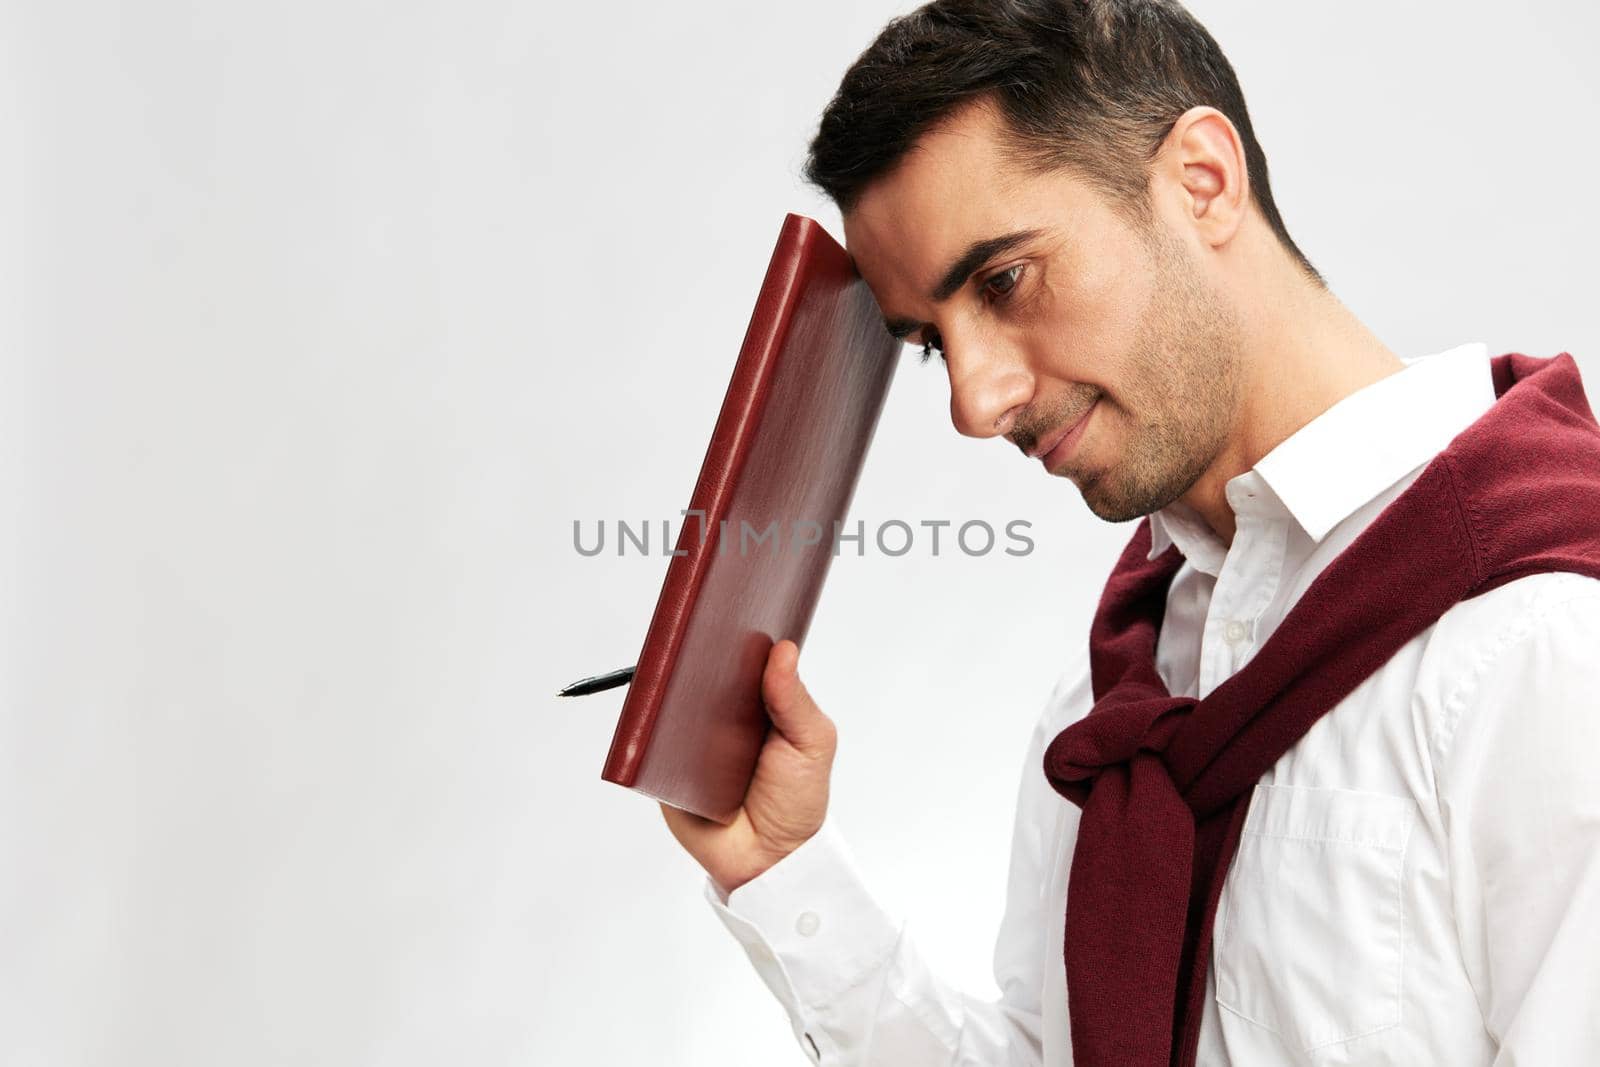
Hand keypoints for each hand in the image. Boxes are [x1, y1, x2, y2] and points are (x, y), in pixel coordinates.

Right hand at [660, 639, 836, 896]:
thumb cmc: (797, 800)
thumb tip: (783, 649)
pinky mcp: (665, 765)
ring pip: (672, 701)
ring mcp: (690, 739)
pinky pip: (651, 739)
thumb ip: (795, 699)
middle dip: (696, 652)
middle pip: (701, 673)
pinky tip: (659, 710)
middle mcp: (722, 714)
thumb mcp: (811, 743)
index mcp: (760, 702)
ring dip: (671, 686)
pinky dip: (652, 725)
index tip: (724, 606)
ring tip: (673, 663)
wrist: (768, 861)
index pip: (741, 658)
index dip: (733, 633)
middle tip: (694, 628)